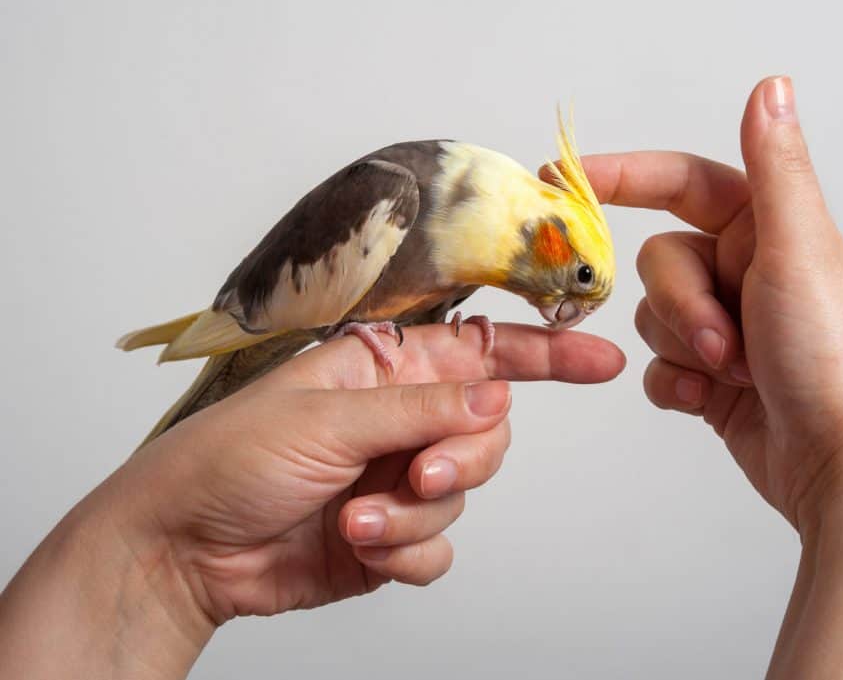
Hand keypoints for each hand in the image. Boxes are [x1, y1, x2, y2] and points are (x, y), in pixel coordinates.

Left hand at [0, 323, 622, 678]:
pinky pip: (440, 544)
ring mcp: (397, 477)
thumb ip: (422, 408)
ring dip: (417, 509)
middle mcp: (399, 418)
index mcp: (383, 368)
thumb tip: (497, 398)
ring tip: (359, 516)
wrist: (185, 549)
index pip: (480, 350)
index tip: (600, 358)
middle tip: (419, 471)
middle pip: (486, 430)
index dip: (545, 352)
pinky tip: (361, 545)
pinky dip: (407, 549)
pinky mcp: (391, 534)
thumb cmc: (229, 459)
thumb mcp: (328, 419)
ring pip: (464, 491)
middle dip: (463, 457)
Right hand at [576, 77, 842, 677]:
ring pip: (652, 316)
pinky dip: (676, 385)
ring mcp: (726, 327)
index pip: (684, 182)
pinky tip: (710, 401)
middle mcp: (746, 273)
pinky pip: (657, 367)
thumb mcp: (802, 252)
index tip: (567, 178)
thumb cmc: (838, 359)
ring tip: (731, 374)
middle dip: (681, 305)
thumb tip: (770, 88)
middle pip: (660, 261)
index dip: (626, 176)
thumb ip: (775, 171)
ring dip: (682, 348)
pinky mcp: (712, 378)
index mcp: (771, 230)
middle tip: (723, 343)